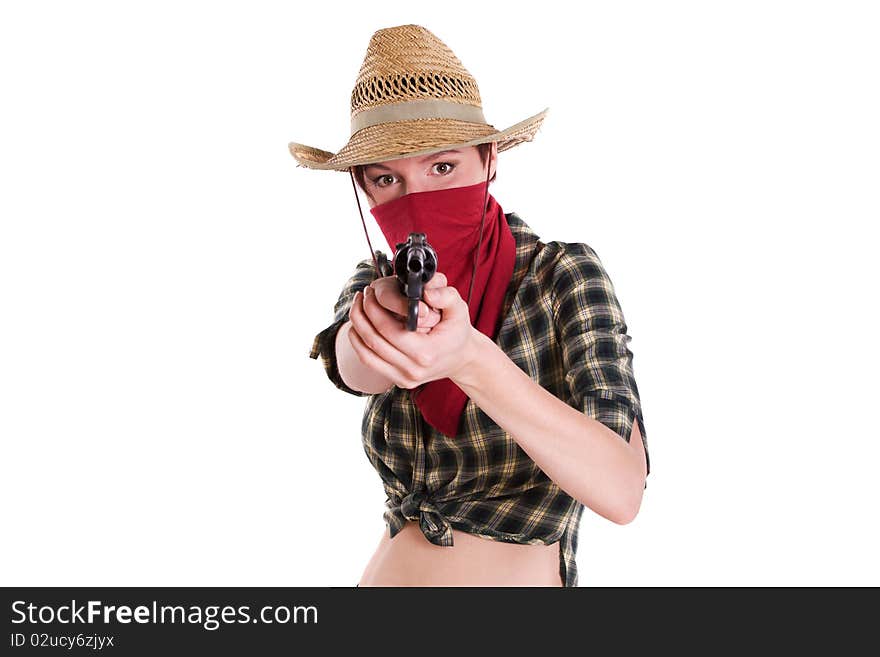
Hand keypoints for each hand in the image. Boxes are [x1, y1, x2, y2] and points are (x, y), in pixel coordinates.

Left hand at [347, 271, 478, 388]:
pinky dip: (359, 344)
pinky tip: (359, 327)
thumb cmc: (457, 332)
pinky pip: (370, 362)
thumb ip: (446, 295)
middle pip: (373, 341)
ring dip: (356, 329)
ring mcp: (405, 379)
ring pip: (366, 354)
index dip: (374, 309)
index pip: (388, 330)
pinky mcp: (399, 381)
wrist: (462, 359)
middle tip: (360, 296)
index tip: (370, 293)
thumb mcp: (459, 309)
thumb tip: (426, 292)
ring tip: (357, 309)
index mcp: (426, 353)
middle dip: (361, 315)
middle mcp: (413, 370)